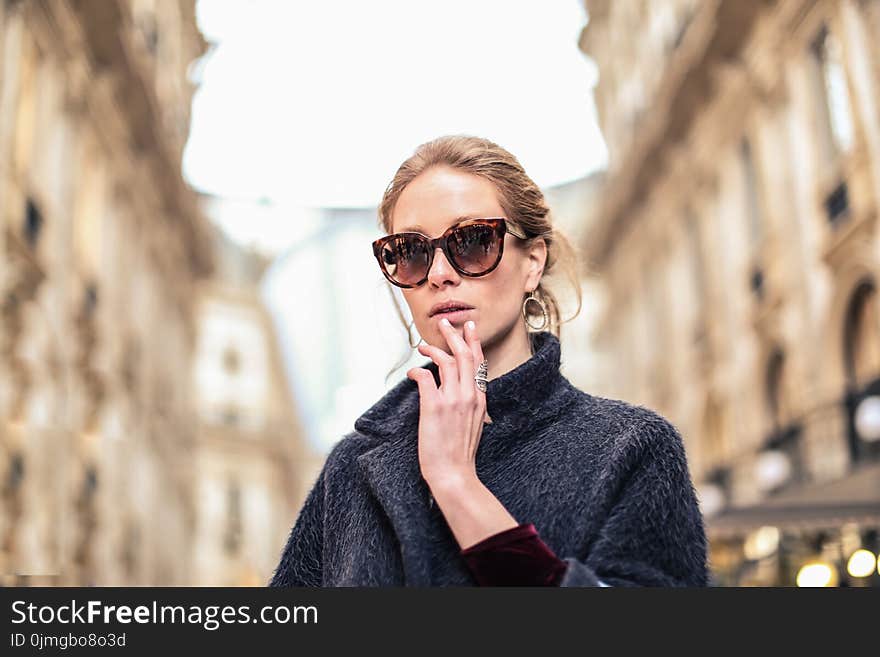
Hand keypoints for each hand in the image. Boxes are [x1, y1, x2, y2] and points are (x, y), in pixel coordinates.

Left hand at [407, 319, 490, 487]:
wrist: (454, 474)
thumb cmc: (461, 454)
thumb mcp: (476, 425)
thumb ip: (471, 406)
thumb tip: (463, 395)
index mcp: (480, 399)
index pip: (479, 363)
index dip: (473, 342)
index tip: (468, 328)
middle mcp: (469, 395)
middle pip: (464, 355)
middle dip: (454, 335)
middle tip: (444, 322)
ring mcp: (452, 400)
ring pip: (446, 361)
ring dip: (433, 349)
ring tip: (423, 345)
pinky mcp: (434, 407)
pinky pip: (425, 378)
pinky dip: (417, 371)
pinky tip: (411, 373)